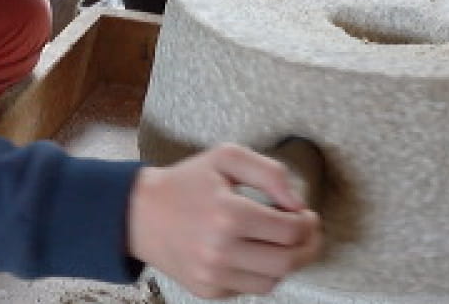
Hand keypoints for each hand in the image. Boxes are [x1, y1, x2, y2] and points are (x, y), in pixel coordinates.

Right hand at [127, 144, 321, 298]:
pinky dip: (260, 273)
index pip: (291, 230)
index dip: (308, 222)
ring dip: (285, 262)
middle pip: (287, 261)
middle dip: (307, 246)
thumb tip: (297, 203)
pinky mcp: (207, 290)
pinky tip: (254, 252)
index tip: (306, 214)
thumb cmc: (187, 182)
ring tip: (281, 243)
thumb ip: (269, 172)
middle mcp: (220, 250)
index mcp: (229, 214)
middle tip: (307, 233)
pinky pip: (250, 289)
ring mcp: (212, 275)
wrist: (141, 213)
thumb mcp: (227, 158)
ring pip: (272, 281)